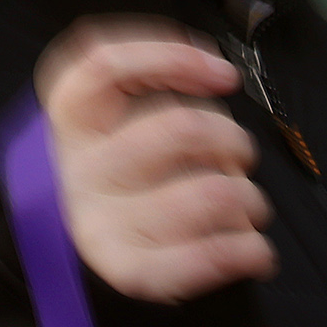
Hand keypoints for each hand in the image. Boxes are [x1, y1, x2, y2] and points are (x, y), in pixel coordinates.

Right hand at [36, 18, 268, 305]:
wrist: (79, 253)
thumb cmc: (121, 169)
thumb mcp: (117, 113)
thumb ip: (157, 83)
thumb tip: (216, 73)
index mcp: (72, 116)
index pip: (105, 63)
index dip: (172, 56)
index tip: (224, 74)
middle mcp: (81, 167)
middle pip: (181, 128)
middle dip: (234, 138)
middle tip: (239, 153)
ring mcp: (103, 222)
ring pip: (212, 194)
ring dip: (250, 199)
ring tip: (248, 205)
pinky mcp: (132, 271)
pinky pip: (208, 256)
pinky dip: (248, 251)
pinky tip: (254, 251)